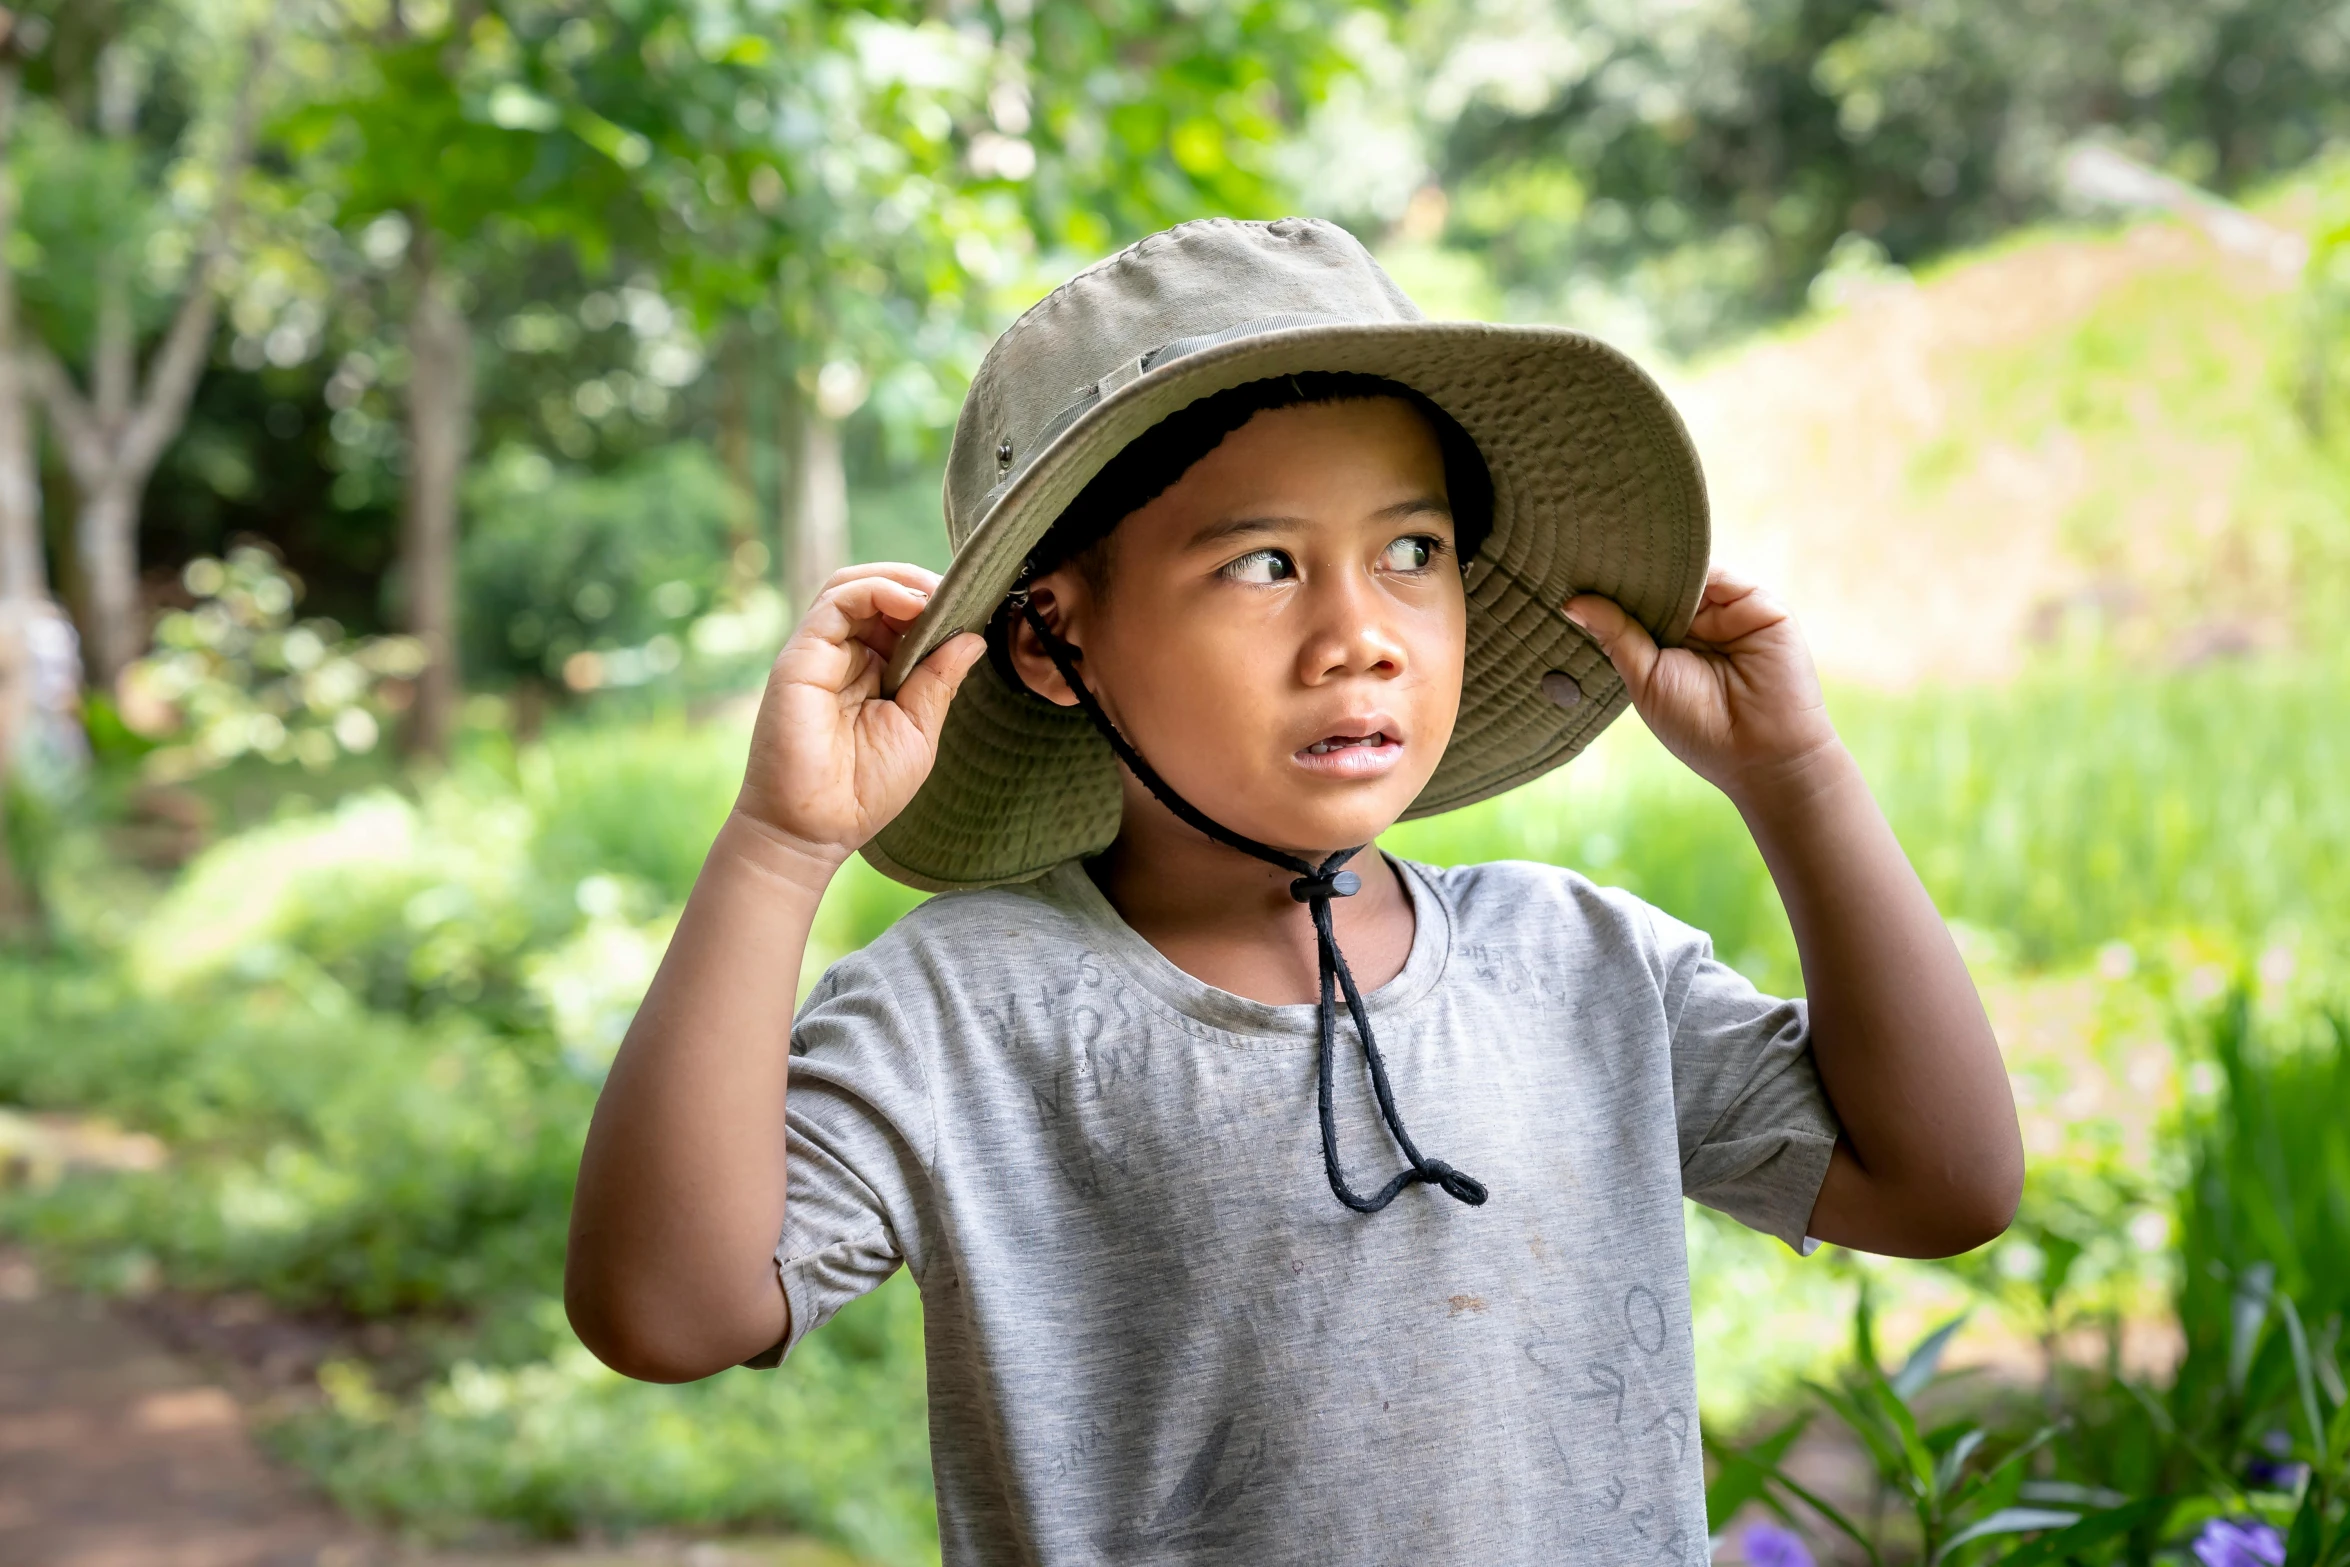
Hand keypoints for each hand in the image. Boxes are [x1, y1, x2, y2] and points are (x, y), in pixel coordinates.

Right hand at [733, 563, 985, 873]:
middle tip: (959, 596)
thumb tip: (973, 637)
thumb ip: (939, 680)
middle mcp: (844, 657)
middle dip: (921, 587)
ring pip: (853, 586)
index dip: (934, 607)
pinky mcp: (801, 655)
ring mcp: (820, 653)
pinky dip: (875, 589)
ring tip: (936, 595)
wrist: (813, 829)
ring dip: (900, 580)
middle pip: (877, 594)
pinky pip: (835, 600)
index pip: (900, 618)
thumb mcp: (918, 729)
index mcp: (872, 673)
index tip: (972, 610)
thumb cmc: (864, 791)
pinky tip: (912, 604)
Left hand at [1565, 565, 1838, 803]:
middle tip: (1584, 550)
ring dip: (1658, 568)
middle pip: (1660, 586)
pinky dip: (1693, 568)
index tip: (1568, 571)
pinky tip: (1663, 566)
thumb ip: (1617, 636)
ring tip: (1617, 553)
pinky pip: (1721, 576)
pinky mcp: (1759, 606)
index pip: (1636, 606)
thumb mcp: (1646, 679)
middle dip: (1629, 572)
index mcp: (1669, 645)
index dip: (1609, 591)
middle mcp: (1699, 625)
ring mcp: (1729, 613)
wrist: (1762, 753)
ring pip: (1688, 575)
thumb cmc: (1698, 727)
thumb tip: (1571, 602)